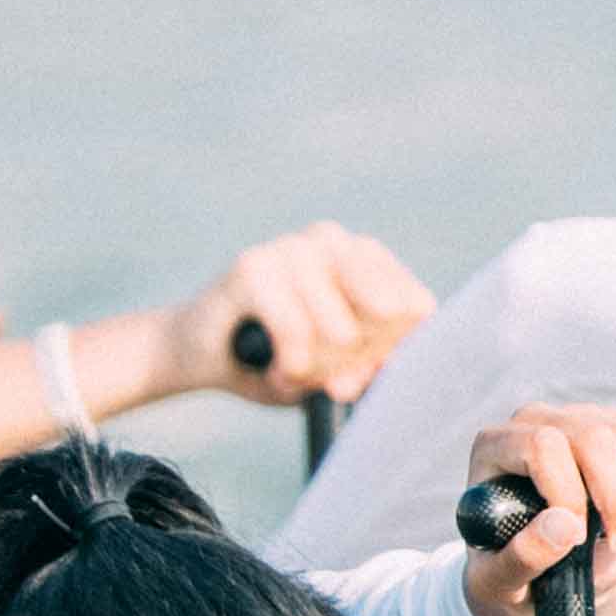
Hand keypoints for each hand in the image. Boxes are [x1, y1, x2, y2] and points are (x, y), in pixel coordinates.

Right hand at [179, 221, 433, 409]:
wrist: (198, 355)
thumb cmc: (277, 360)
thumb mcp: (335, 372)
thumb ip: (368, 369)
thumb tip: (378, 370)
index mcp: (365, 258)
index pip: (416, 307)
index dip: (392, 353)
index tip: (360, 372)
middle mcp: (334, 240)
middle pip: (385, 316)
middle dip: (354, 362)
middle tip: (320, 375)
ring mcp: (292, 247)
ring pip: (340, 331)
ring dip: (315, 371)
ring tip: (289, 371)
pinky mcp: (254, 266)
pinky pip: (297, 335)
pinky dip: (289, 369)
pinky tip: (274, 371)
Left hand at [457, 400, 615, 615]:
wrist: (535, 568)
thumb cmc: (504, 571)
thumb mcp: (496, 581)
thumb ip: (518, 559)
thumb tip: (564, 527)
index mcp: (496, 447)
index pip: (542, 446)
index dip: (567, 492)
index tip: (577, 541)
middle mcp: (542, 420)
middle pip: (596, 437)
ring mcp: (586, 421)